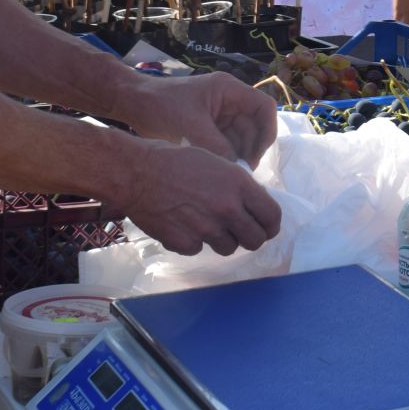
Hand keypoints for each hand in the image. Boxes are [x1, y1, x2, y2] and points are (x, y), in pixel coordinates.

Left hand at [123, 69, 278, 165]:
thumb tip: (238, 171)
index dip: (267, 131)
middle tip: (242, 173)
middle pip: (254, 125)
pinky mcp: (208, 126)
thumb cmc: (160, 108)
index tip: (257, 155)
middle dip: (251, 149)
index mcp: (228, 90)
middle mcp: (228, 100)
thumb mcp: (191, 128)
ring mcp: (218, 113)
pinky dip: (226, 156)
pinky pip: (227, 142)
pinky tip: (219, 171)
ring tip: (230, 175)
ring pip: (241, 137)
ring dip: (239, 155)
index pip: (263, 107)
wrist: (130, 104)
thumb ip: (218, 148)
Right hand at [124, 142, 281, 255]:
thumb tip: (251, 204)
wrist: (137, 173)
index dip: (271, 225)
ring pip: (228, 248)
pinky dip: (193, 241)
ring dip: (221, 239)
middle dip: (250, 238)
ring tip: (205, 223)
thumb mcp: (217, 163)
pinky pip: (199, 249)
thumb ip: (238, 186)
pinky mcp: (185, 243)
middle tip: (239, 232)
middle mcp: (227, 209)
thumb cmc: (175, 161)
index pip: (271, 216)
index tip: (265, 227)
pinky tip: (182, 224)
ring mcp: (206, 229)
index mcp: (239, 185)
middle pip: (255, 240)